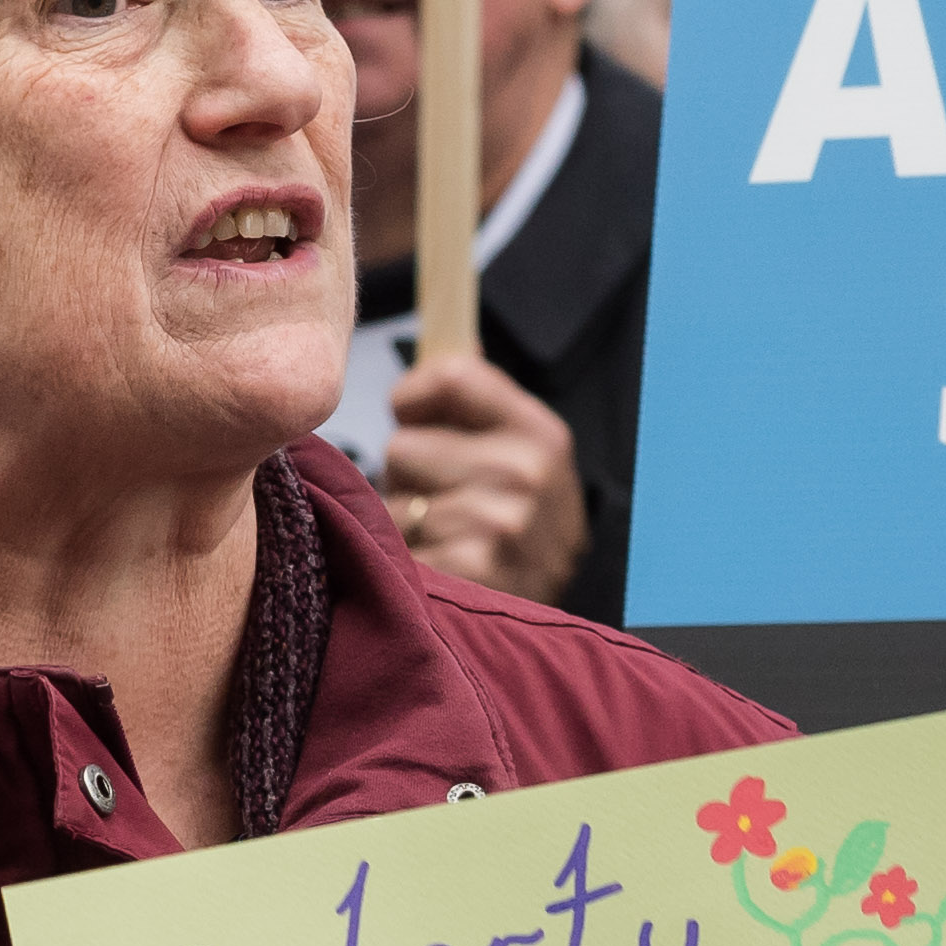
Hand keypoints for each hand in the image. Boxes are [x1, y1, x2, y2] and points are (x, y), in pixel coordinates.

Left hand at [383, 354, 587, 605]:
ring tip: (449, 542)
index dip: (414, 397)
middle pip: (404, 446)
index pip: (449, 375)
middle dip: (410, 478)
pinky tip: (444, 572)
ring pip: (394, 503)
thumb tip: (439, 329)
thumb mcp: (521, 452)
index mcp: (540, 432)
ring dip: (406, 525)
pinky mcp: (472, 575)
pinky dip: (408, 565)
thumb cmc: (521, 525)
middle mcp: (527, 475)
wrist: (551, 617)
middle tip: (447, 505)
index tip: (413, 416)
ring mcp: (501, 528)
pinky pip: (397, 550)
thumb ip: (474, 397)